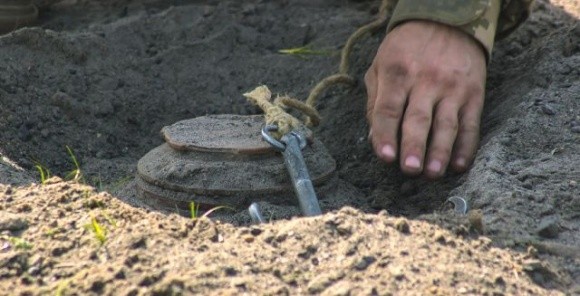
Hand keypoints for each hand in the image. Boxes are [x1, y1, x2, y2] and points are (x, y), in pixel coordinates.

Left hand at [365, 20, 486, 177]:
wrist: (448, 21)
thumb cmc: (405, 50)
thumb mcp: (380, 65)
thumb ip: (375, 102)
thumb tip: (375, 139)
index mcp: (397, 73)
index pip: (389, 109)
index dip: (385, 134)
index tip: (384, 156)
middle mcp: (426, 81)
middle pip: (418, 119)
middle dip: (414, 146)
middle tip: (409, 170)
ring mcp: (453, 88)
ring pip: (446, 124)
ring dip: (440, 151)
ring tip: (433, 173)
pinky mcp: (474, 93)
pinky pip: (471, 124)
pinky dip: (466, 147)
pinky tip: (459, 165)